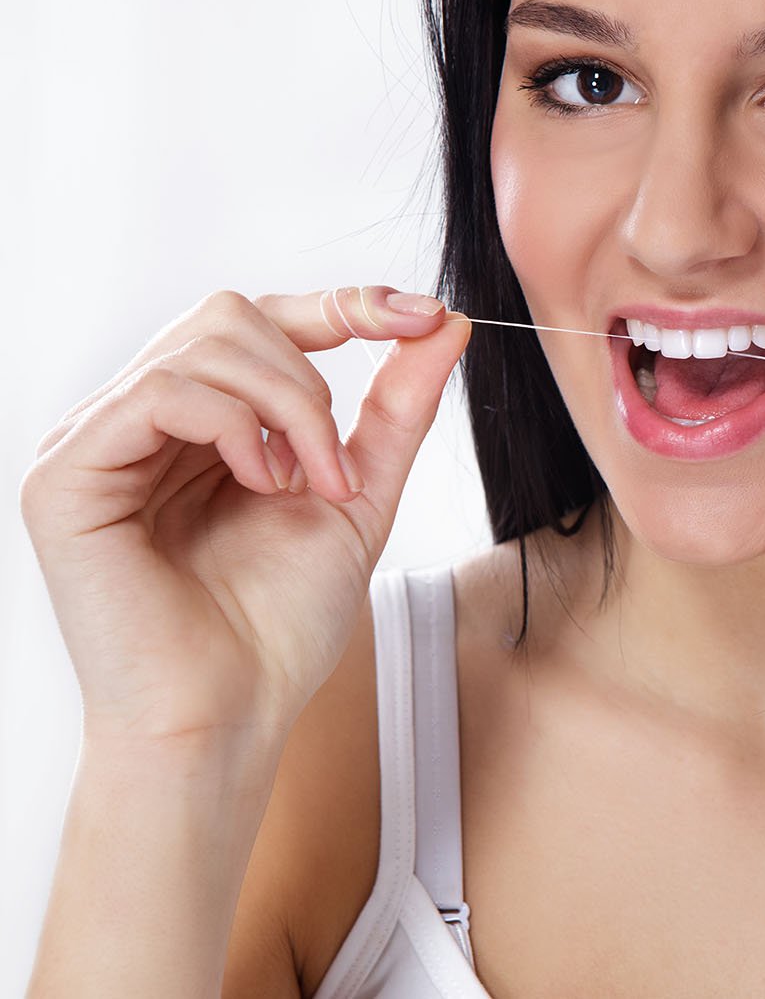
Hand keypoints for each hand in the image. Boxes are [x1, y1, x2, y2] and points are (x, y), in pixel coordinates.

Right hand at [20, 287, 469, 745]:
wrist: (233, 714)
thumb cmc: (280, 624)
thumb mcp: (359, 494)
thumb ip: (397, 407)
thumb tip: (444, 323)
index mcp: (201, 423)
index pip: (263, 321)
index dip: (343, 304)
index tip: (422, 315)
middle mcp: (142, 421)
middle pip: (231, 314)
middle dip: (312, 377)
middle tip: (337, 468)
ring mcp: (97, 442)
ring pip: (203, 342)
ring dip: (289, 408)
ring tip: (304, 487)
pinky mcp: (66, 475)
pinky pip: (159, 390)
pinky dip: (236, 426)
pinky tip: (260, 483)